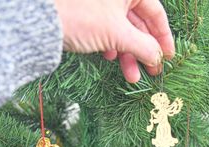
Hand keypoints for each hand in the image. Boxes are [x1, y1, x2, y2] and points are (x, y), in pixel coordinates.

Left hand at [54, 0, 174, 82]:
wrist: (40, 20)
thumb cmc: (82, 18)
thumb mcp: (118, 34)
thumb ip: (143, 46)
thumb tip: (158, 58)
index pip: (156, 13)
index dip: (164, 37)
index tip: (168, 57)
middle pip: (139, 23)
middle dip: (144, 50)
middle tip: (152, 72)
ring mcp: (102, 3)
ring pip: (123, 29)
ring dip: (129, 53)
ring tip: (131, 77)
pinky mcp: (89, 14)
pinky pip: (108, 30)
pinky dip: (112, 45)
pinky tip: (110, 57)